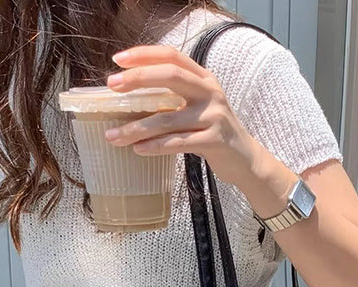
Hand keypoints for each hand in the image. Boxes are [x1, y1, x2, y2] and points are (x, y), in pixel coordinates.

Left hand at [105, 45, 262, 186]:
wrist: (245, 160)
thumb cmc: (213, 133)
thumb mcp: (197, 108)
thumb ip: (174, 99)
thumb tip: (130, 99)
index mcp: (204, 79)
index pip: (172, 57)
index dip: (145, 54)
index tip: (118, 60)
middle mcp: (210, 92)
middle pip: (171, 76)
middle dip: (138, 78)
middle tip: (111, 85)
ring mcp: (214, 116)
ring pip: (168, 118)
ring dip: (136, 127)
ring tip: (114, 136)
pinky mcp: (214, 141)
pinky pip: (177, 143)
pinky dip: (155, 146)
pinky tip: (138, 150)